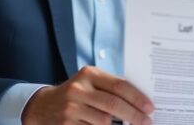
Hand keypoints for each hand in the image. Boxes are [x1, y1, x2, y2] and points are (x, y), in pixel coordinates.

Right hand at [22, 66, 152, 124]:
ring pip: (104, 121)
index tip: (150, 107)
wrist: (43, 106)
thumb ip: (111, 86)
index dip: (137, 97)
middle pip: (113, 104)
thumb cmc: (77, 93)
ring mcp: (71, 108)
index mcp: (89, 74)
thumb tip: (140, 99)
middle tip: (147, 121)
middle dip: (134, 115)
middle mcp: (78, 89)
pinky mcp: (66, 124)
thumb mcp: (90, 82)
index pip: (119, 85)